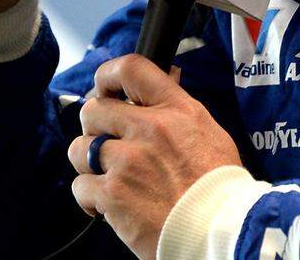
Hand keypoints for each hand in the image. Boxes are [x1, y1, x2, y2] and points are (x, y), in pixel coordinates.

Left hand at [69, 54, 243, 258]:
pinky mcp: (113, 195)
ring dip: (88, 162)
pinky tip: (108, 205)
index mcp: (176, 109)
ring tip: (108, 176)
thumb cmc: (218, 185)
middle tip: (108, 143)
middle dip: (95, 126)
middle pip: (93, 109)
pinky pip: (80, 186)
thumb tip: (166, 78)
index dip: (108, 75)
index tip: (105, 88)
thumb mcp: (208, 131)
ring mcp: (128, 161)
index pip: (131, 69)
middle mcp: (149, 129)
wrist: (220, 230)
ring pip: (79, 148)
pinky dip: (90, 198)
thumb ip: (178, 107)